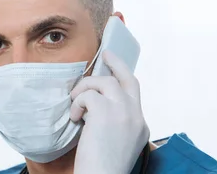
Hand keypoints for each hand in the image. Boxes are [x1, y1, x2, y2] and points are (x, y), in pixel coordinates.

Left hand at [71, 51, 149, 173]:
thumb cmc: (103, 167)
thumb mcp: (117, 143)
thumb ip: (114, 123)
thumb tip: (95, 109)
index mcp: (141, 125)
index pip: (132, 95)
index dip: (120, 83)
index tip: (112, 75)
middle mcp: (136, 116)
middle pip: (129, 79)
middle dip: (117, 63)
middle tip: (105, 54)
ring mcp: (124, 112)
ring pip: (105, 82)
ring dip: (85, 88)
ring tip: (75, 103)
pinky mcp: (106, 112)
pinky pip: (88, 95)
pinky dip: (78, 103)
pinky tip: (75, 118)